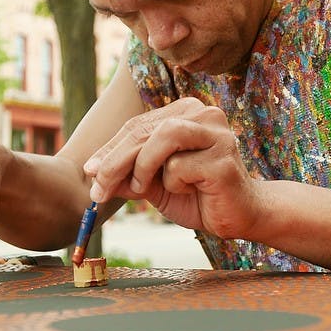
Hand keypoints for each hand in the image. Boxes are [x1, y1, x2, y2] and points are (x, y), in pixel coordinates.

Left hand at [84, 97, 260, 237]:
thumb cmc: (197, 196)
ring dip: (143, 166)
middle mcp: (203, 113)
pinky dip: (175, 182)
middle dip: (115, 161)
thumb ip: (128, 174)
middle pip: (145, 130)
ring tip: (141, 188)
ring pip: (163, 136)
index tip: (89, 171)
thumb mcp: (154, 184)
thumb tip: (94, 174)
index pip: (138, 125)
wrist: (240, 217)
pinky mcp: (224, 155)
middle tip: (98, 187)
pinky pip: (181, 165)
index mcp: (185, 112)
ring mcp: (216, 132)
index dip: (110, 149)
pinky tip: (191, 190)